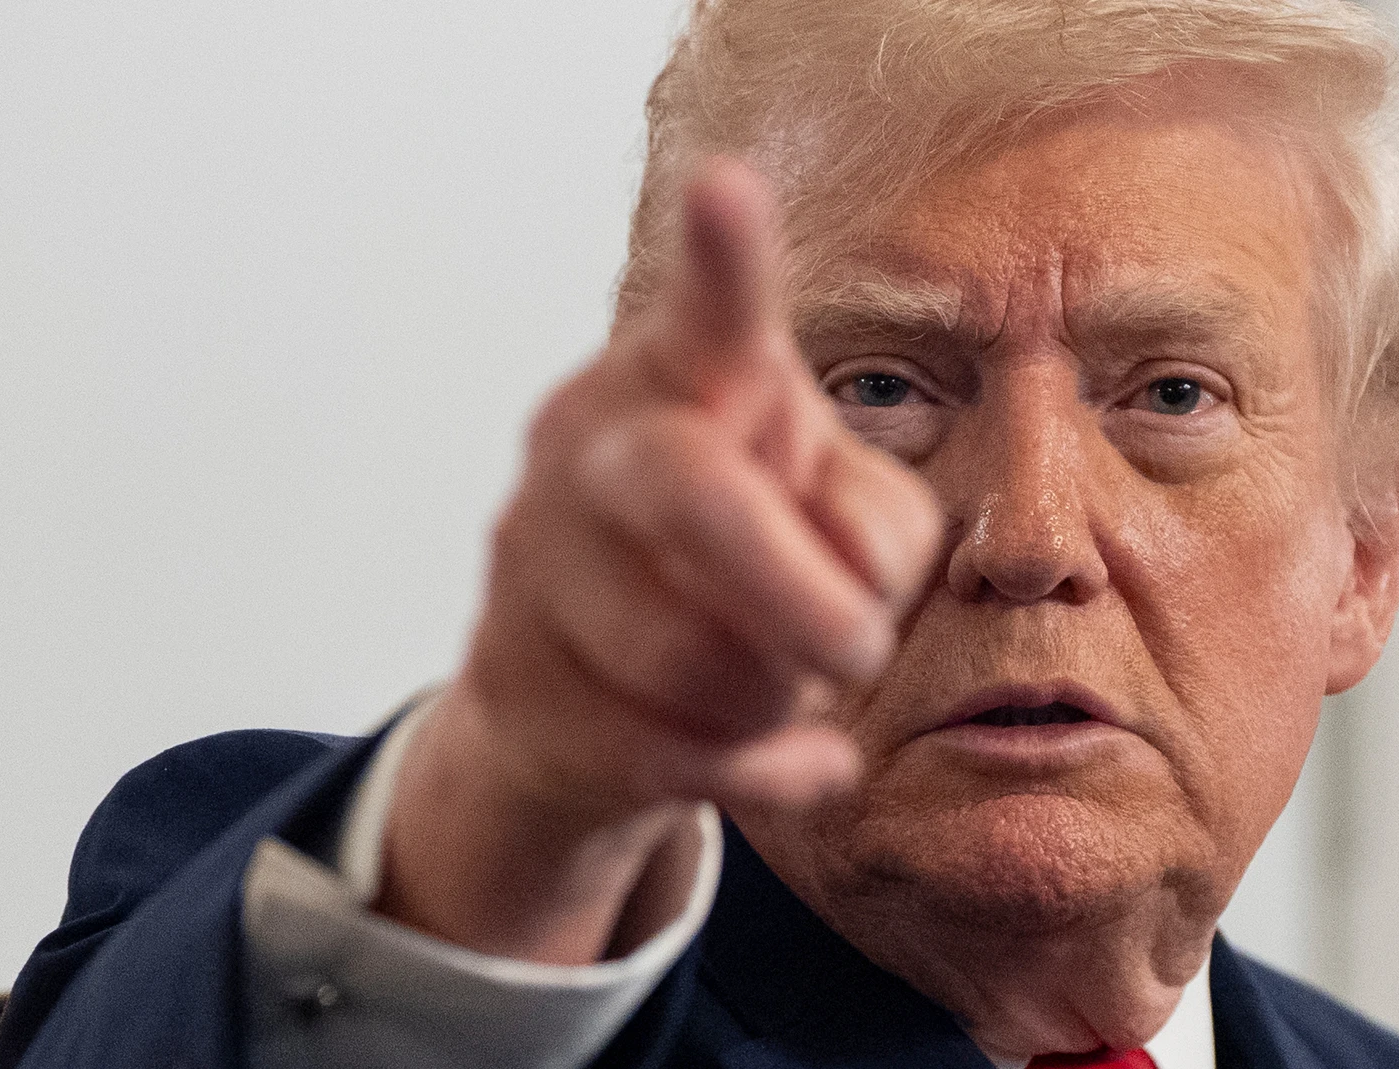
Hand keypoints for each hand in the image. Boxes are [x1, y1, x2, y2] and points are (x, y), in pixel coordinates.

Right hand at [376, 159, 941, 962]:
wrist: (582, 690)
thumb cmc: (740, 560)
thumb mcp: (832, 512)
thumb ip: (874, 519)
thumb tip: (851, 585)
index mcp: (682, 383)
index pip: (708, 315)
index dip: (724, 259)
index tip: (727, 183)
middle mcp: (592, 452)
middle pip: (691, 497)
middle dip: (798, 594)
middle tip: (862, 649)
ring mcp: (538, 569)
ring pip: (691, 658)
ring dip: (778, 692)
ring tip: (782, 679)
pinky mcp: (525, 689)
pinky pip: (677, 758)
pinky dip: (772, 773)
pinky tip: (807, 762)